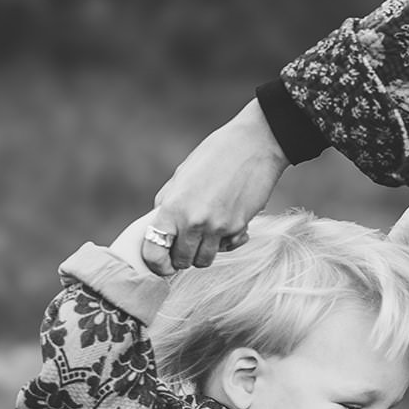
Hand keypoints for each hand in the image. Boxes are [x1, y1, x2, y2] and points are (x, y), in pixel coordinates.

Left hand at [143, 99, 287, 274]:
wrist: (255, 145)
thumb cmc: (215, 154)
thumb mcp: (181, 175)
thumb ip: (168, 202)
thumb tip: (158, 225)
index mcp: (173, 207)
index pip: (153, 253)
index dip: (156, 263)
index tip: (162, 262)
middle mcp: (193, 222)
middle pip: (181, 261)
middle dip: (182, 256)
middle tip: (186, 243)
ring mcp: (218, 228)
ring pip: (204, 260)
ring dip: (203, 252)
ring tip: (206, 234)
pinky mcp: (239, 228)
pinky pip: (227, 248)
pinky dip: (225, 243)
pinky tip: (226, 225)